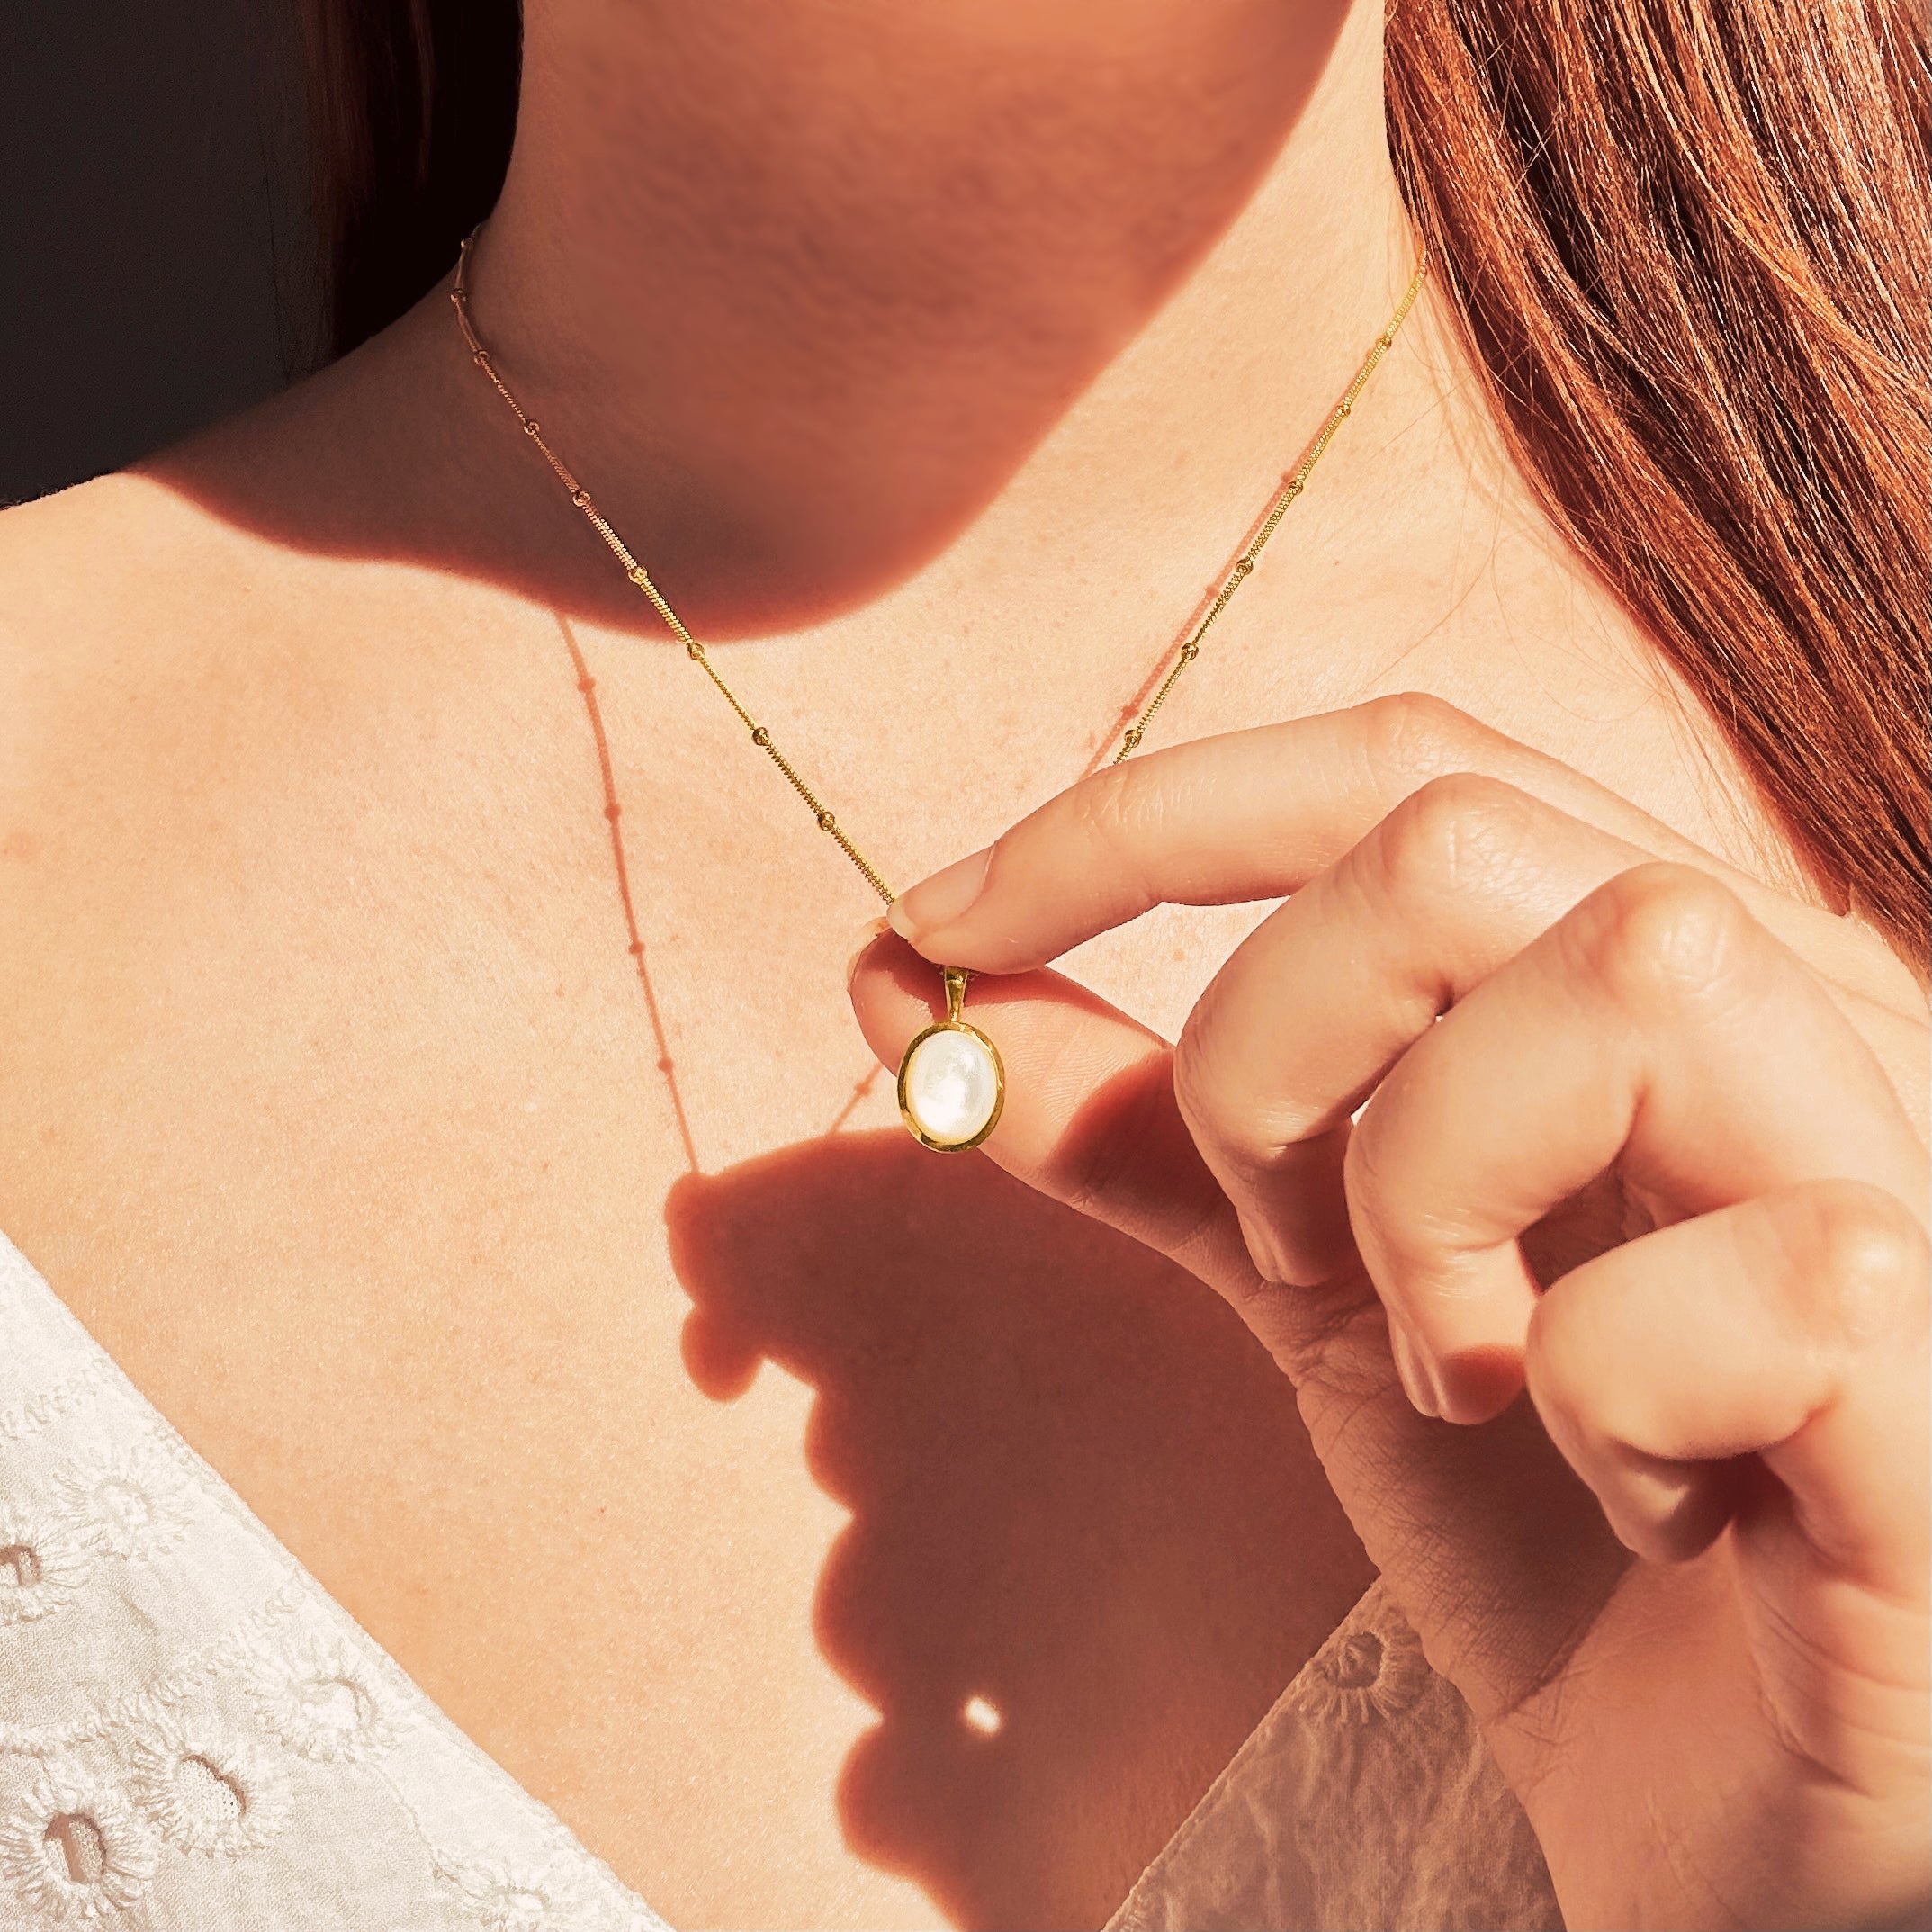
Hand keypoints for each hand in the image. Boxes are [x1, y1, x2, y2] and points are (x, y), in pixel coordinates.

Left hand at [848, 695, 1930, 1931]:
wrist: (1734, 1802)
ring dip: (1434, 1201)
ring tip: (1472, 1369)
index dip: (1142, 820)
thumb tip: (906, 982)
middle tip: (1284, 1239)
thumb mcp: (1313, 1278)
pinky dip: (1603, 1404)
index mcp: (1659, 961)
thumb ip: (1135, 1122)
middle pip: (1460, 836)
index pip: (1398, 762)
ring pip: (1627, 980)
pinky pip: (1751, 1285)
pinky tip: (1645, 1504)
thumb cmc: (1543, 1515)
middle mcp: (1816, 1005)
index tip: (937, 918)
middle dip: (1268, 1049)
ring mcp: (1913, 1161)